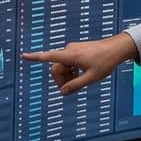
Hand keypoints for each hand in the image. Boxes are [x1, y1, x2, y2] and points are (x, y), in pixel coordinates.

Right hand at [20, 33, 138, 93]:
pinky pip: (68, 62)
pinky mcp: (76, 50)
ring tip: (80, 80)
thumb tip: (62, 92)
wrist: (117, 48)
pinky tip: (81, 74)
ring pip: (62, 66)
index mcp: (71, 56)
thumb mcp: (91, 77)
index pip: (49, 57)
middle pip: (55, 67)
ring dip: (67, 75)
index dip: (35, 57)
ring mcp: (72, 49)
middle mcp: (69, 50)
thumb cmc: (105, 62)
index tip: (23, 56)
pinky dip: (71, 70)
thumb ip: (75, 85)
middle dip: (60, 79)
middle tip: (71, 89)